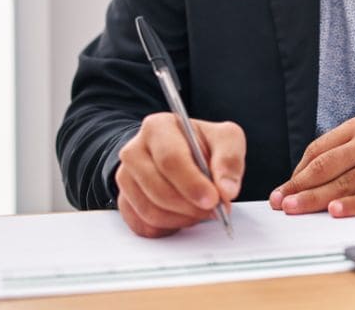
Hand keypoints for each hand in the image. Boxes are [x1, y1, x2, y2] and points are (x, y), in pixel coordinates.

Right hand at [114, 114, 245, 237]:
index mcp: (157, 127)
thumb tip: (226, 191)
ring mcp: (125, 179)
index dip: (192, 183)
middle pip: (157, 189)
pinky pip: (144, 226)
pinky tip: (185, 215)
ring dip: (182, 218)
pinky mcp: (124, 202)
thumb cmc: (203, 144)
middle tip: (214, 210)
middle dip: (190, 206)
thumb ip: (230, 160)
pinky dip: (169, 227)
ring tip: (201, 210)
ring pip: (150, 211)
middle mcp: (134, 151)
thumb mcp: (226, 139)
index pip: (170, 159)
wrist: (183, 153)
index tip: (213, 199)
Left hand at [268, 116, 354, 217]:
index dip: (297, 173)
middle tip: (281, 202)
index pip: (319, 150)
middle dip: (300, 187)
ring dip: (318, 198)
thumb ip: (335, 153)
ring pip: (346, 183)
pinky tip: (335, 211)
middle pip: (328, 167)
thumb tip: (300, 180)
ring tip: (297, 208)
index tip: (281, 191)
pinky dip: (352, 205)